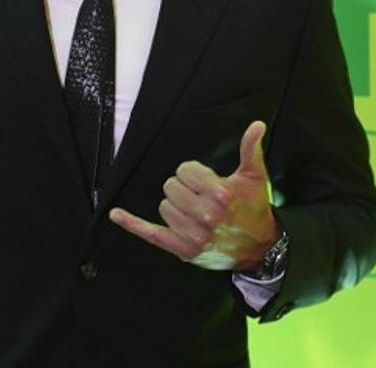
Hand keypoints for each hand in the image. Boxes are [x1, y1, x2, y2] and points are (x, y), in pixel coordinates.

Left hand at [109, 120, 280, 270]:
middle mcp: (206, 216)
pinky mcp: (184, 250)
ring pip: (164, 207)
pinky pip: (151, 234)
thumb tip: (257, 125)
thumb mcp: (255, 177)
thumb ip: (251, 149)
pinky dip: (132, 224)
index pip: (184, 171)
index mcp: (220, 194)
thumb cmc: (254, 208)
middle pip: (171, 187)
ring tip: (196, 211)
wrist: (259, 248)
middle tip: (202, 197)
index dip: (194, 173)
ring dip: (176, 206)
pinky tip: (116, 215)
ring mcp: (193, 236)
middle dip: (184, 188)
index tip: (207, 181)